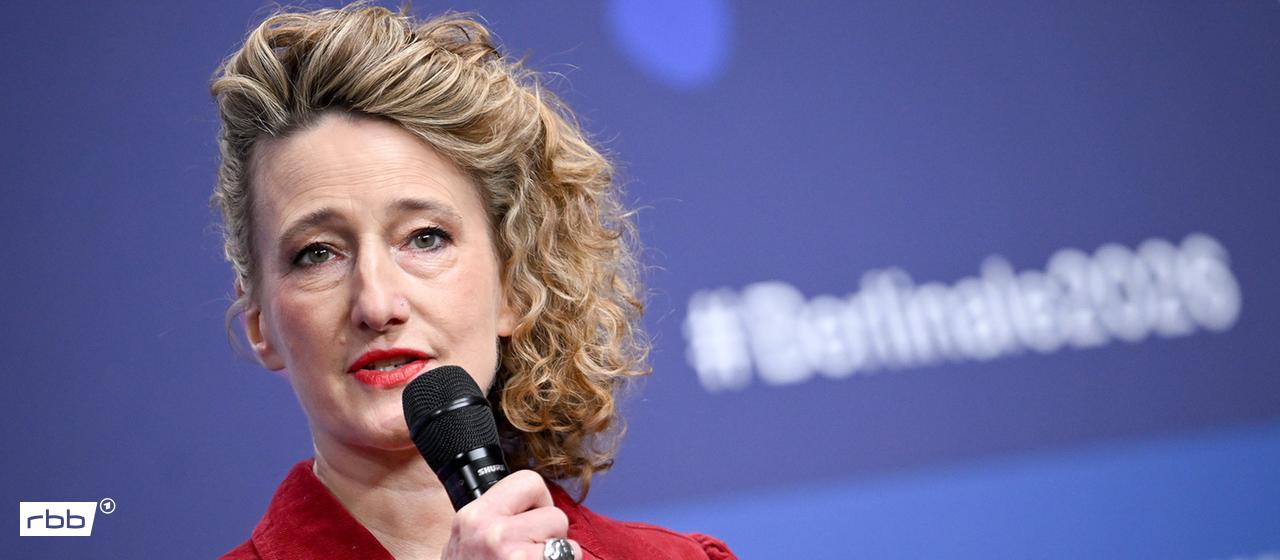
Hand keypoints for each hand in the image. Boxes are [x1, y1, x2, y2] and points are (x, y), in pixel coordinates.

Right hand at [442, 470, 580, 559]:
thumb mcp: (465, 542)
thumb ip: (494, 519)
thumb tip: (531, 506)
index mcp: (474, 517)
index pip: (529, 481)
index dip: (539, 503)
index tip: (532, 521)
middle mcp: (490, 532)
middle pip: (555, 514)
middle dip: (551, 537)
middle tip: (530, 556)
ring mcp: (512, 556)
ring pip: (567, 543)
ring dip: (557, 557)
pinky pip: (569, 559)